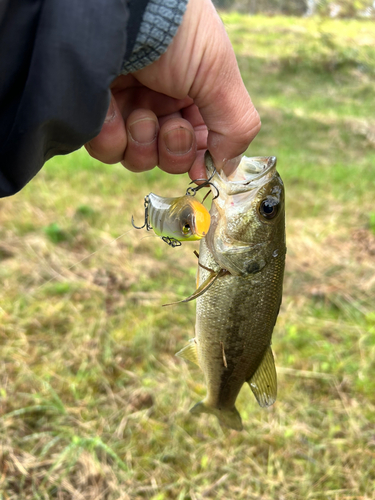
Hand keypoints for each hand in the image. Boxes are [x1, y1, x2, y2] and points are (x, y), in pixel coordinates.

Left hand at [85, 0, 260, 180]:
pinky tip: (112, 109)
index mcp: (192, 93)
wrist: (123, 9)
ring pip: (138, 158)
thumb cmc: (176, 32)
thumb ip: (236, 125)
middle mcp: (159, 102)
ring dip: (142, 143)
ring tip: (140, 113)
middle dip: (172, 149)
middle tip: (170, 128)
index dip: (201, 158)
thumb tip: (229, 167)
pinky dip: (111, 136)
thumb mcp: (219, 74)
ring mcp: (126, 107)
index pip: (199, 142)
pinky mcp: (95, 112)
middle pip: (168, 157)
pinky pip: (106, 149)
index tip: (202, 168)